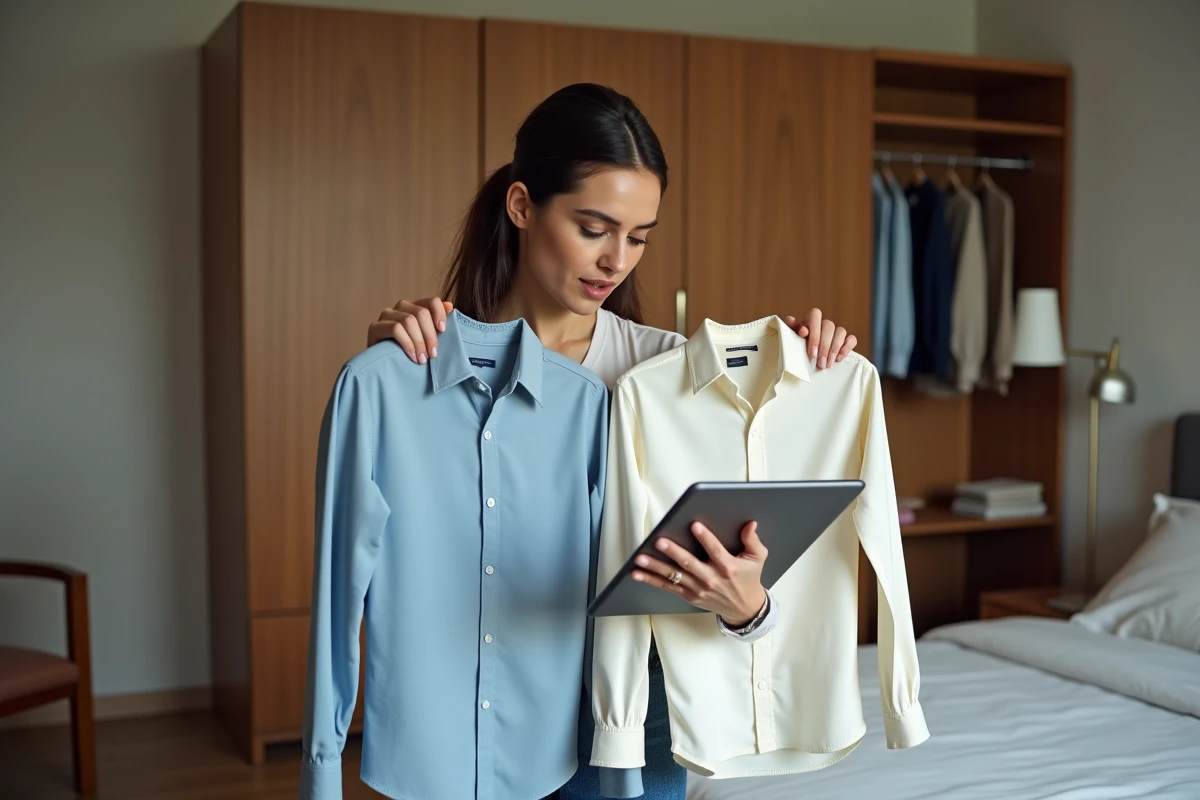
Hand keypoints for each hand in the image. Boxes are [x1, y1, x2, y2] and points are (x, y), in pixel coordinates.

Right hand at [368, 297, 453, 362]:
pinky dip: (407, 344)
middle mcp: (401, 307)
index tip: (443, 331)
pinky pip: (395, 329)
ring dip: (419, 342)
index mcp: (416, 307)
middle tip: (433, 354)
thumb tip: (450, 306)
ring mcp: (387, 315)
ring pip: (409, 320)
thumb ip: (437, 324)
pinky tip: (413, 356)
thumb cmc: (409, 352)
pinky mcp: (375, 327)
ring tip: (423, 359)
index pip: (432, 302)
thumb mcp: (427, 339)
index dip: (439, 314)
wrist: (382, 365)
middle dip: (430, 335)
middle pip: (421, 313)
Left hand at [632, 521, 768, 626]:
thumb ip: (752, 540)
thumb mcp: (758, 558)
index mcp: (728, 567)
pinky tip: (637, 574)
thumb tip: (749, 524)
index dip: (705, 538)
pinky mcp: (689, 595)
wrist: (744, 608)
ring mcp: (698, 588)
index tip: (694, 525)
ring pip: (674, 575)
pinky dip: (651, 580)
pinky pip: (668, 586)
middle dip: (673, 552)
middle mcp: (711, 578)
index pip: (715, 550)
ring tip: (640, 558)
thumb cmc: (749, 578)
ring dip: (655, 567)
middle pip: (689, 563)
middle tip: (660, 542)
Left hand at [782, 308, 857, 369]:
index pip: (815, 316)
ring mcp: (836, 331)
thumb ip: (794, 331)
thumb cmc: (797, 345)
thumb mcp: (792, 339)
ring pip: (841, 332)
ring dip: (834, 350)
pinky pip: (852, 339)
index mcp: (810, 319)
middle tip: (820, 363)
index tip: (812, 353)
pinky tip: (838, 359)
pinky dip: (846, 349)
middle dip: (824, 347)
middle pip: (829, 326)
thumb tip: (803, 330)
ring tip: (827, 365)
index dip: (814, 334)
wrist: (807, 357)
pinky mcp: (846, 339)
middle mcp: (824, 323)